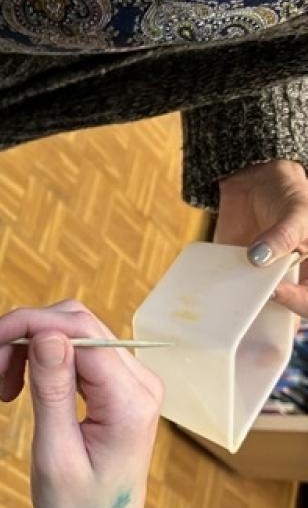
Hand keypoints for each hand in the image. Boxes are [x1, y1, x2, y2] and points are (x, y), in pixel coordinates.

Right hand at [0, 302, 162, 507]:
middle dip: (24, 335)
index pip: (79, 333)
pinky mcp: (117, 388)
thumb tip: (46, 334)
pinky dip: (40, 360)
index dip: (28, 325)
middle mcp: (139, 383)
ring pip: (72, 334)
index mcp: (129, 401)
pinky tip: (17, 386)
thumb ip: (52, 390)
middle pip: (76, 325)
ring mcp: (131, 383)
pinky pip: (76, 353)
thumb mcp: (55, 454)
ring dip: (28, 347)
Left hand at [216, 159, 307, 315]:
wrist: (256, 182)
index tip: (276, 291)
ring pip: (255, 310)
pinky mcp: (237, 278)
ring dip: (241, 316)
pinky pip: (229, 295)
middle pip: (285, 316)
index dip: (298, 302)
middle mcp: (290, 283)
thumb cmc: (287, 195)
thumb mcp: (295, 211)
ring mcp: (262, 283)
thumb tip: (259, 257)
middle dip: (269, 324)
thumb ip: (282, 235)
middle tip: (249, 320)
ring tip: (226, 323)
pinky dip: (220, 302)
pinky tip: (209, 306)